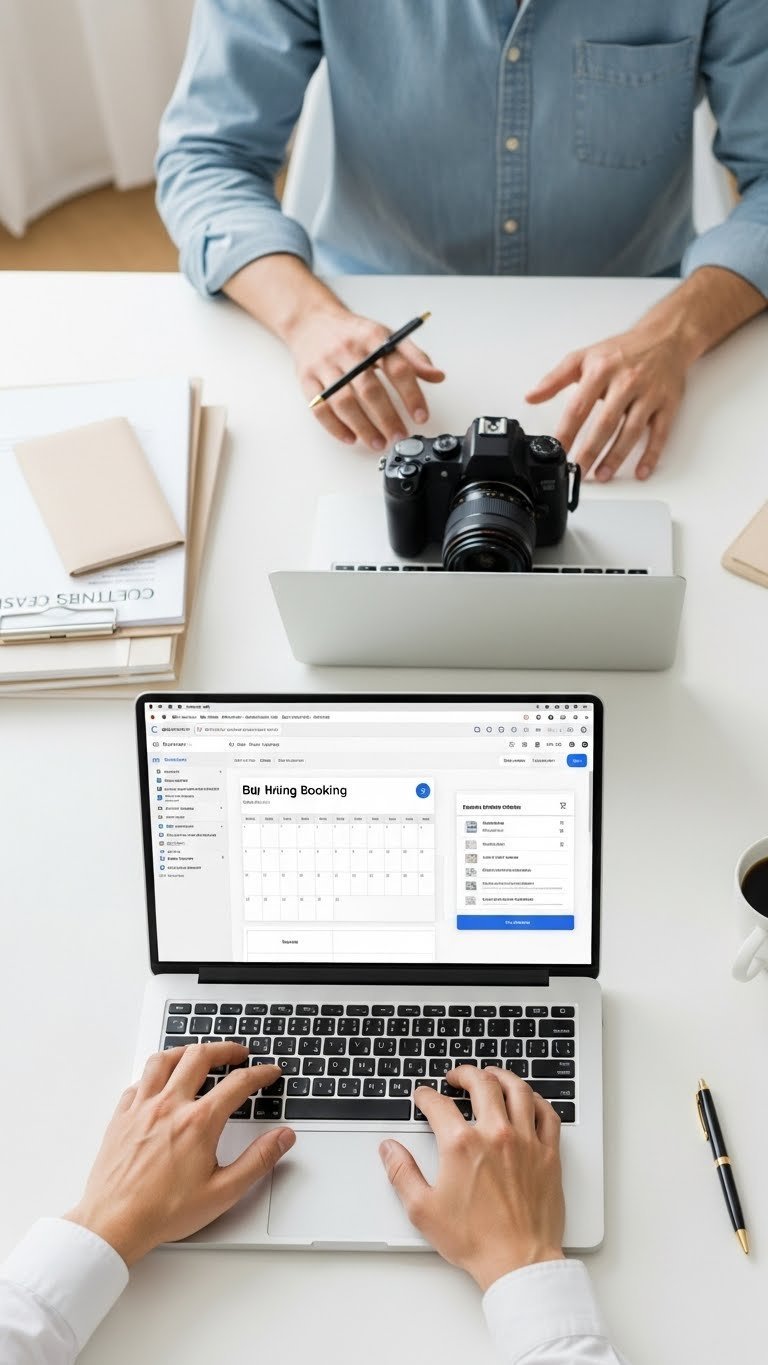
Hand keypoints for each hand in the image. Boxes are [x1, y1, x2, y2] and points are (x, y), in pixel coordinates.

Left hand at [65, 1044, 294, 1264]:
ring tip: (199, 1053)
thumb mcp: (223, 1192)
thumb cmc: (163, 1212)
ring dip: (186, 1050)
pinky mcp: (121, 1117)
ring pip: (164, 1060)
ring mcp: (142, 1108)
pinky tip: (159, 1081)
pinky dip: (154, 1074)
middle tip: (238, 1053)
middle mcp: (170, 1106)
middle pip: (200, 1057)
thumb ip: (258, 1161)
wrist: (113, 1224)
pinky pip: (138, 1081)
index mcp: (198, 1122)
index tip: (269, 1072)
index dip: (260, 1073)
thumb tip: (283, 1137)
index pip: (238, 1083)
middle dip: (224, 1049)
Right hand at [287, 303, 444, 450]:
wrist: (311, 321)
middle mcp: (348, 351)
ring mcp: (325, 366)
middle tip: (399, 436)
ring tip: (378, 442)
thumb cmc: (353, 334)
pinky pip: (320, 408)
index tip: (421, 416)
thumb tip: (437, 376)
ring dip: (363, 426)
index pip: (397, 367)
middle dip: (387, 417)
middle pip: (369, 389)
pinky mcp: (308, 380)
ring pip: (344, 401)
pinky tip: (351, 438)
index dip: (411, 394)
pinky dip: (336, 427)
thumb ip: (413, 357)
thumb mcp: (386, 336)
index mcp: (372, 339)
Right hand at [380, 1065, 564, 1291]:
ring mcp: (526, 1142)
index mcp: (462, 1145)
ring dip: (501, 1077)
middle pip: (481, 1084)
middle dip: (465, 1074)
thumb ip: (401, 1173)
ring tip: (491, 1076)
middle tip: (456, 1077)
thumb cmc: (475, 1240)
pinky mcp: (548, 1155)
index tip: (422, 1097)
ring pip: (517, 1090)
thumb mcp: (423, 1209)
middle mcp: (495, 1135)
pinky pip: (547, 1115)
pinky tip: (529, 1100)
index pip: (438, 1104)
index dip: (425, 1096)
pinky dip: (537, 1100)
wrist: (518, 1262)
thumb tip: (389, 1149)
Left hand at [526, 320, 688, 481]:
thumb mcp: (584, 357)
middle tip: (578, 471)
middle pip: (606, 423)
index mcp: (603, 370)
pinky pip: (660, 433)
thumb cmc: (623, 350)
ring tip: (602, 475)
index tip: (558, 450)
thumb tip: (531, 396)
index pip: (579, 407)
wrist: (666, 337)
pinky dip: (651, 455)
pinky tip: (641, 472)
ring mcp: (649, 394)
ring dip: (616, 457)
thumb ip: (555, 379)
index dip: (567, 432)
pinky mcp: (668, 404)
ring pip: (632, 431)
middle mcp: (627, 382)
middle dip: (590, 451)